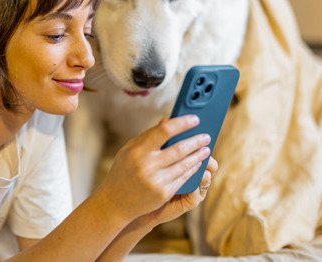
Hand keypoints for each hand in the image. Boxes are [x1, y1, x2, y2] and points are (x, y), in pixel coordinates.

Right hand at [95, 115, 211, 221]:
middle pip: (179, 148)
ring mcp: (156, 181)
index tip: (195, 120)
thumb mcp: (129, 150)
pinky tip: (197, 164)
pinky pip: (183, 178)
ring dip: (198, 156)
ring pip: (185, 164)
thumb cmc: (123, 172)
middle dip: (196, 141)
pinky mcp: (163, 193)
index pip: (164, 131)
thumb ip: (148, 136)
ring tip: (206, 149)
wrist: (115, 203)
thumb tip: (168, 120)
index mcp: (138, 150)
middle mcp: (147, 165)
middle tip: (206, 136)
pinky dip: (192, 170)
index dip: (182, 124)